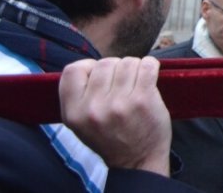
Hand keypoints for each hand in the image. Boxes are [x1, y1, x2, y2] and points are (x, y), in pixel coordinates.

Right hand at [59, 56, 171, 176]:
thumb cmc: (110, 137)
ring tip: (135, 85)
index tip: (100, 75)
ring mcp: (119, 103)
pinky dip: (150, 66)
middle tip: (122, 84)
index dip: (88, 67)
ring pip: (127, 62)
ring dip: (134, 69)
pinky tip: (149, 76)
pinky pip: (147, 65)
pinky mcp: (143, 99)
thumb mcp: (81, 123)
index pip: (71, 71)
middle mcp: (93, 108)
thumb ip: (80, 96)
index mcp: (73, 113)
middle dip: (116, 69)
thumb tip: (89, 65)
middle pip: (104, 63)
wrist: (136, 161)